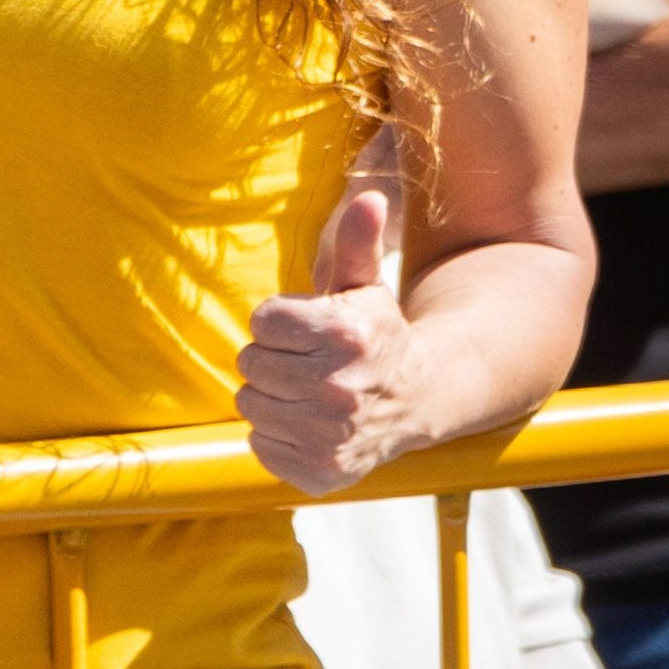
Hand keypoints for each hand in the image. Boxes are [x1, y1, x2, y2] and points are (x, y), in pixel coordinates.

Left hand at [240, 185, 423, 493]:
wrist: (418, 401)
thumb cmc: (375, 335)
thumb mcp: (364, 286)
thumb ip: (356, 241)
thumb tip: (366, 197)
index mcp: (345, 337)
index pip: (261, 322)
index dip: (281, 323)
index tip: (311, 331)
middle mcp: (338, 390)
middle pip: (250, 363)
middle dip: (274, 359)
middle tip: (310, 364)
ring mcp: (329, 436)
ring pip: (249, 404)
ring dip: (272, 397)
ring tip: (311, 393)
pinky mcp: (320, 471)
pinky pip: (258, 444)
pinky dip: (276, 435)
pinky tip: (311, 425)